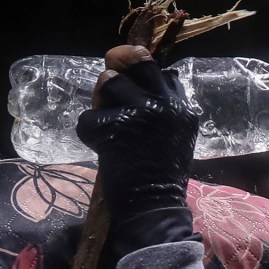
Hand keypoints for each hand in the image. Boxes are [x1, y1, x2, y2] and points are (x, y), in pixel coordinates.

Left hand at [79, 47, 197, 230]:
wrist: (155, 209)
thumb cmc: (163, 178)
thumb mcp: (177, 137)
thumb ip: (163, 110)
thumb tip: (135, 85)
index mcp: (181, 107)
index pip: (161, 71)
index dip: (142, 73)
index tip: (132, 82)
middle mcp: (163, 104)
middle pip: (137, 59)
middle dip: (118, 63)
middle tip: (109, 78)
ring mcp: (138, 113)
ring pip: (108, 81)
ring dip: (100, 100)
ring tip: (106, 123)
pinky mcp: (113, 128)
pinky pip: (87, 117)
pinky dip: (89, 134)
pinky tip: (102, 149)